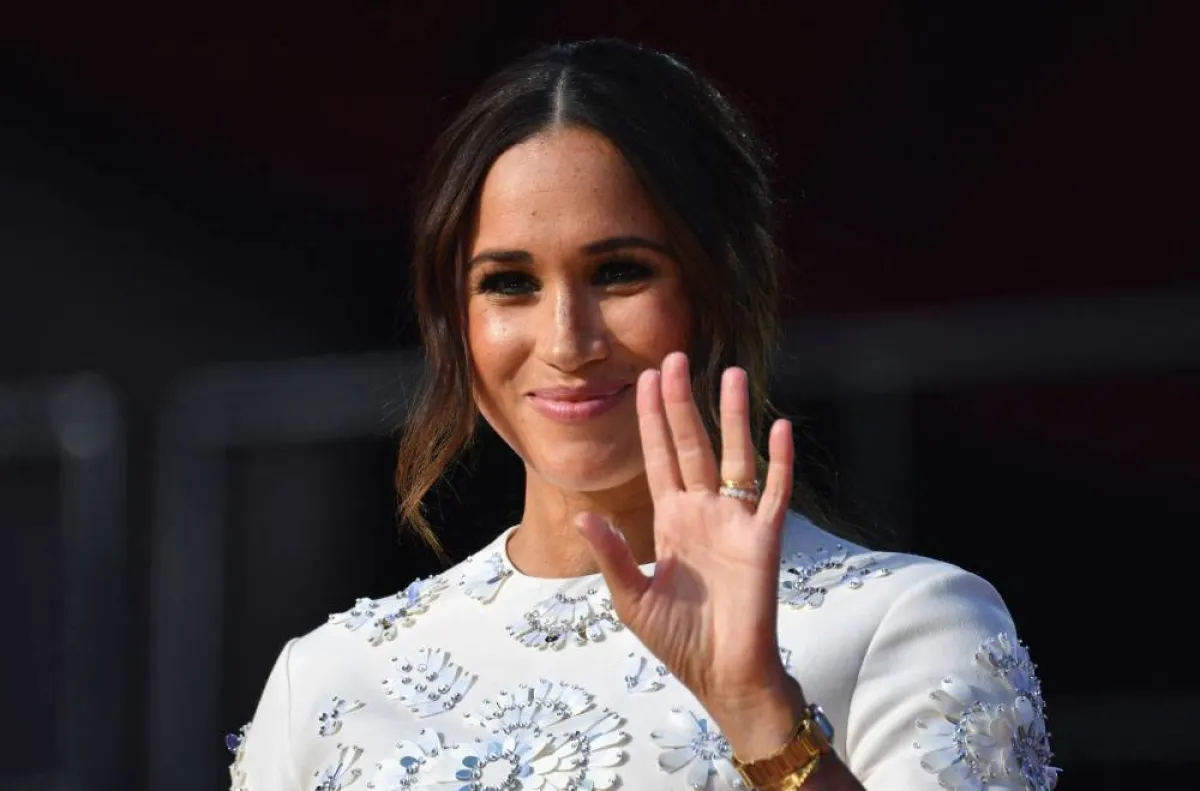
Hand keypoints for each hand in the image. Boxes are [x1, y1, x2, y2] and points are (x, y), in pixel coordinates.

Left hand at [575, 351, 798, 724]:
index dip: (652, 420)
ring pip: (733, 456)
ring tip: (731, 374)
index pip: (659, 458)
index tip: (645, 379)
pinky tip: (778, 427)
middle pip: (692, 444)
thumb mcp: (632, 598)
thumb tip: (583, 517)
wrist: (722, 676)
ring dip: (732, 416)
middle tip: (675, 357)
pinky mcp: (763, 540)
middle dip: (682, 402)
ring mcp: (734, 522)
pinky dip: (778, 462)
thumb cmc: (678, 640)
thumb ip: (612, 555)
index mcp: (670, 521)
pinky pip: (774, 493)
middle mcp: (702, 512)